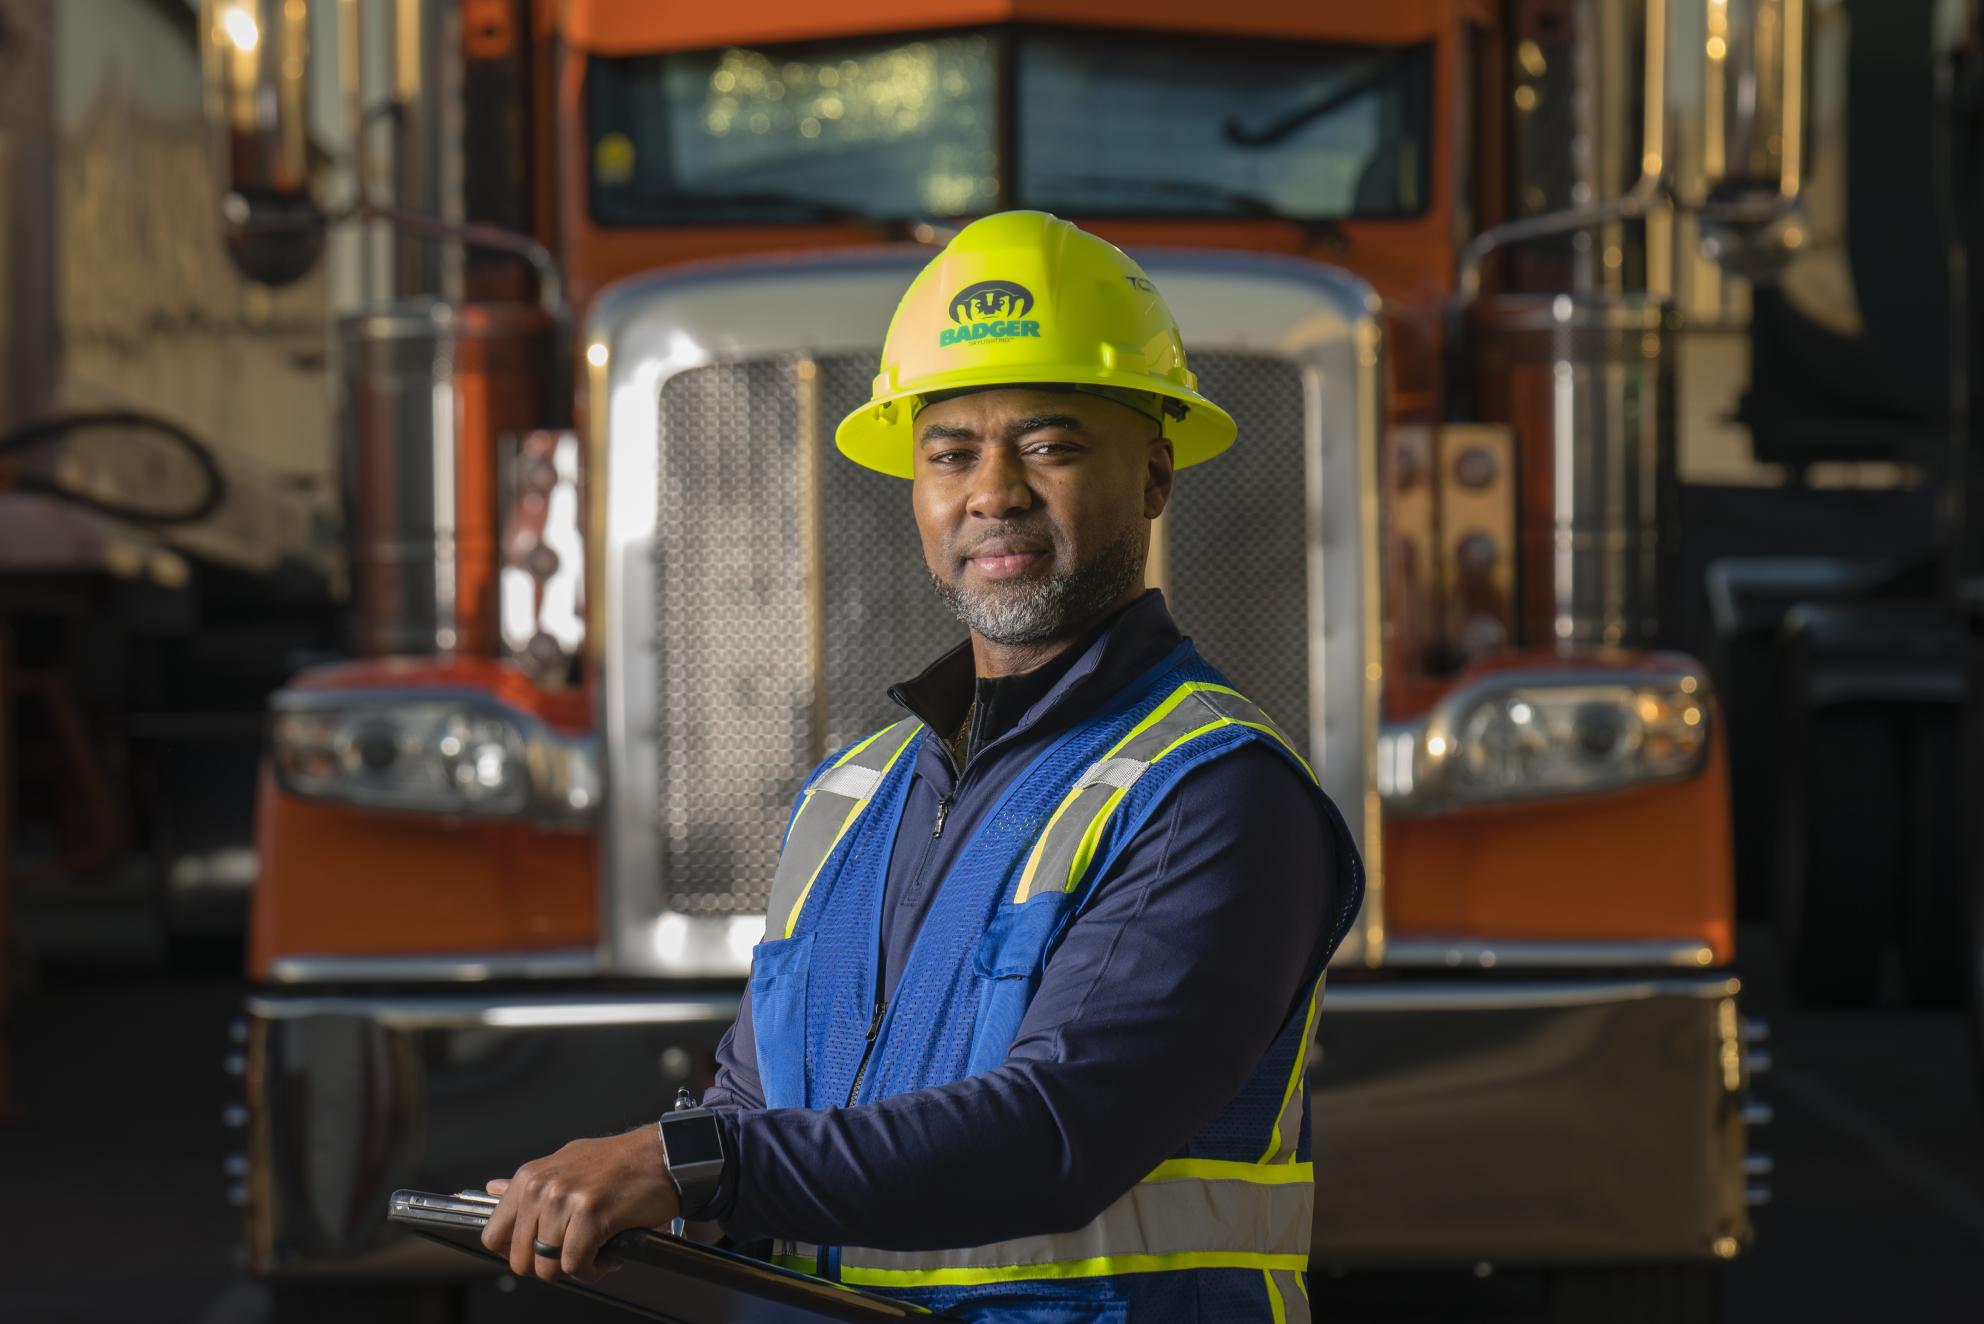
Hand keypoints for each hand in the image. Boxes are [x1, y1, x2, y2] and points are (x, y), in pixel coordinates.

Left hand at [480, 1126, 680, 1281]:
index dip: (516, 1253)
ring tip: (598, 1250)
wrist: (664, 1155)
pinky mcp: (590, 1213)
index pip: (493, 1236)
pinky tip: (609, 1253)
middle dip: (549, 1265)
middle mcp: (541, 1186)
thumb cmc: (619, 1162)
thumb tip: (492, 1188)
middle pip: (520, 1259)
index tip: (541, 1251)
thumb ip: (531, 1184)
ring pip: (548, 1266)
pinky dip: (594, 1269)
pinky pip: (575, 1265)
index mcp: (530, 1177)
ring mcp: (564, 1199)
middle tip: (576, 1252)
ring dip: (577, 1268)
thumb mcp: (566, 1164)